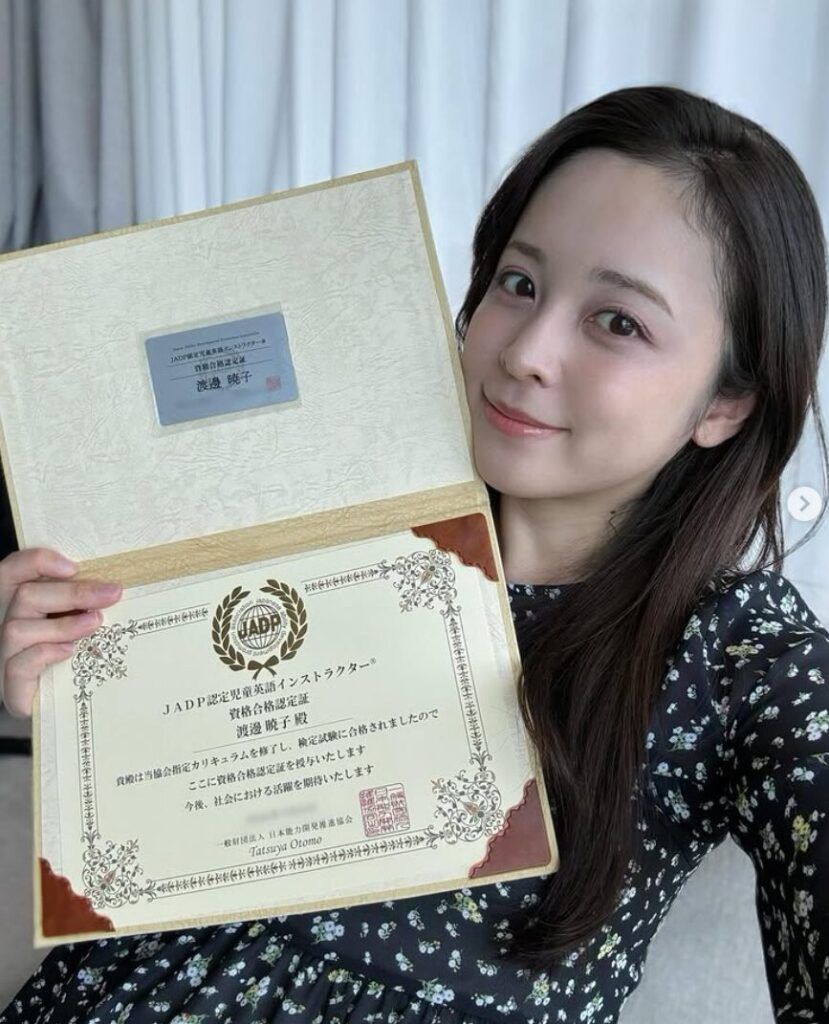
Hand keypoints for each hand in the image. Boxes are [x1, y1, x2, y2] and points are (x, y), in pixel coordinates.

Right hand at [0, 548, 122, 717]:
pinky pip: (18, 665)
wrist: (60, 706)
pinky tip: (69, 651)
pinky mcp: (11, 687)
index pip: (14, 571)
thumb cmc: (71, 656)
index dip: (38, 562)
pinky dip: (45, 654)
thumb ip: (81, 602)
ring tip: (95, 623)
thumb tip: (111, 585)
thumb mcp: (77, 621)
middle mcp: (6, 624)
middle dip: (72, 592)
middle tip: (111, 594)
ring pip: (17, 629)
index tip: (74, 566)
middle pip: (25, 595)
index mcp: (20, 603)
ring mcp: (5, 655)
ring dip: (62, 624)